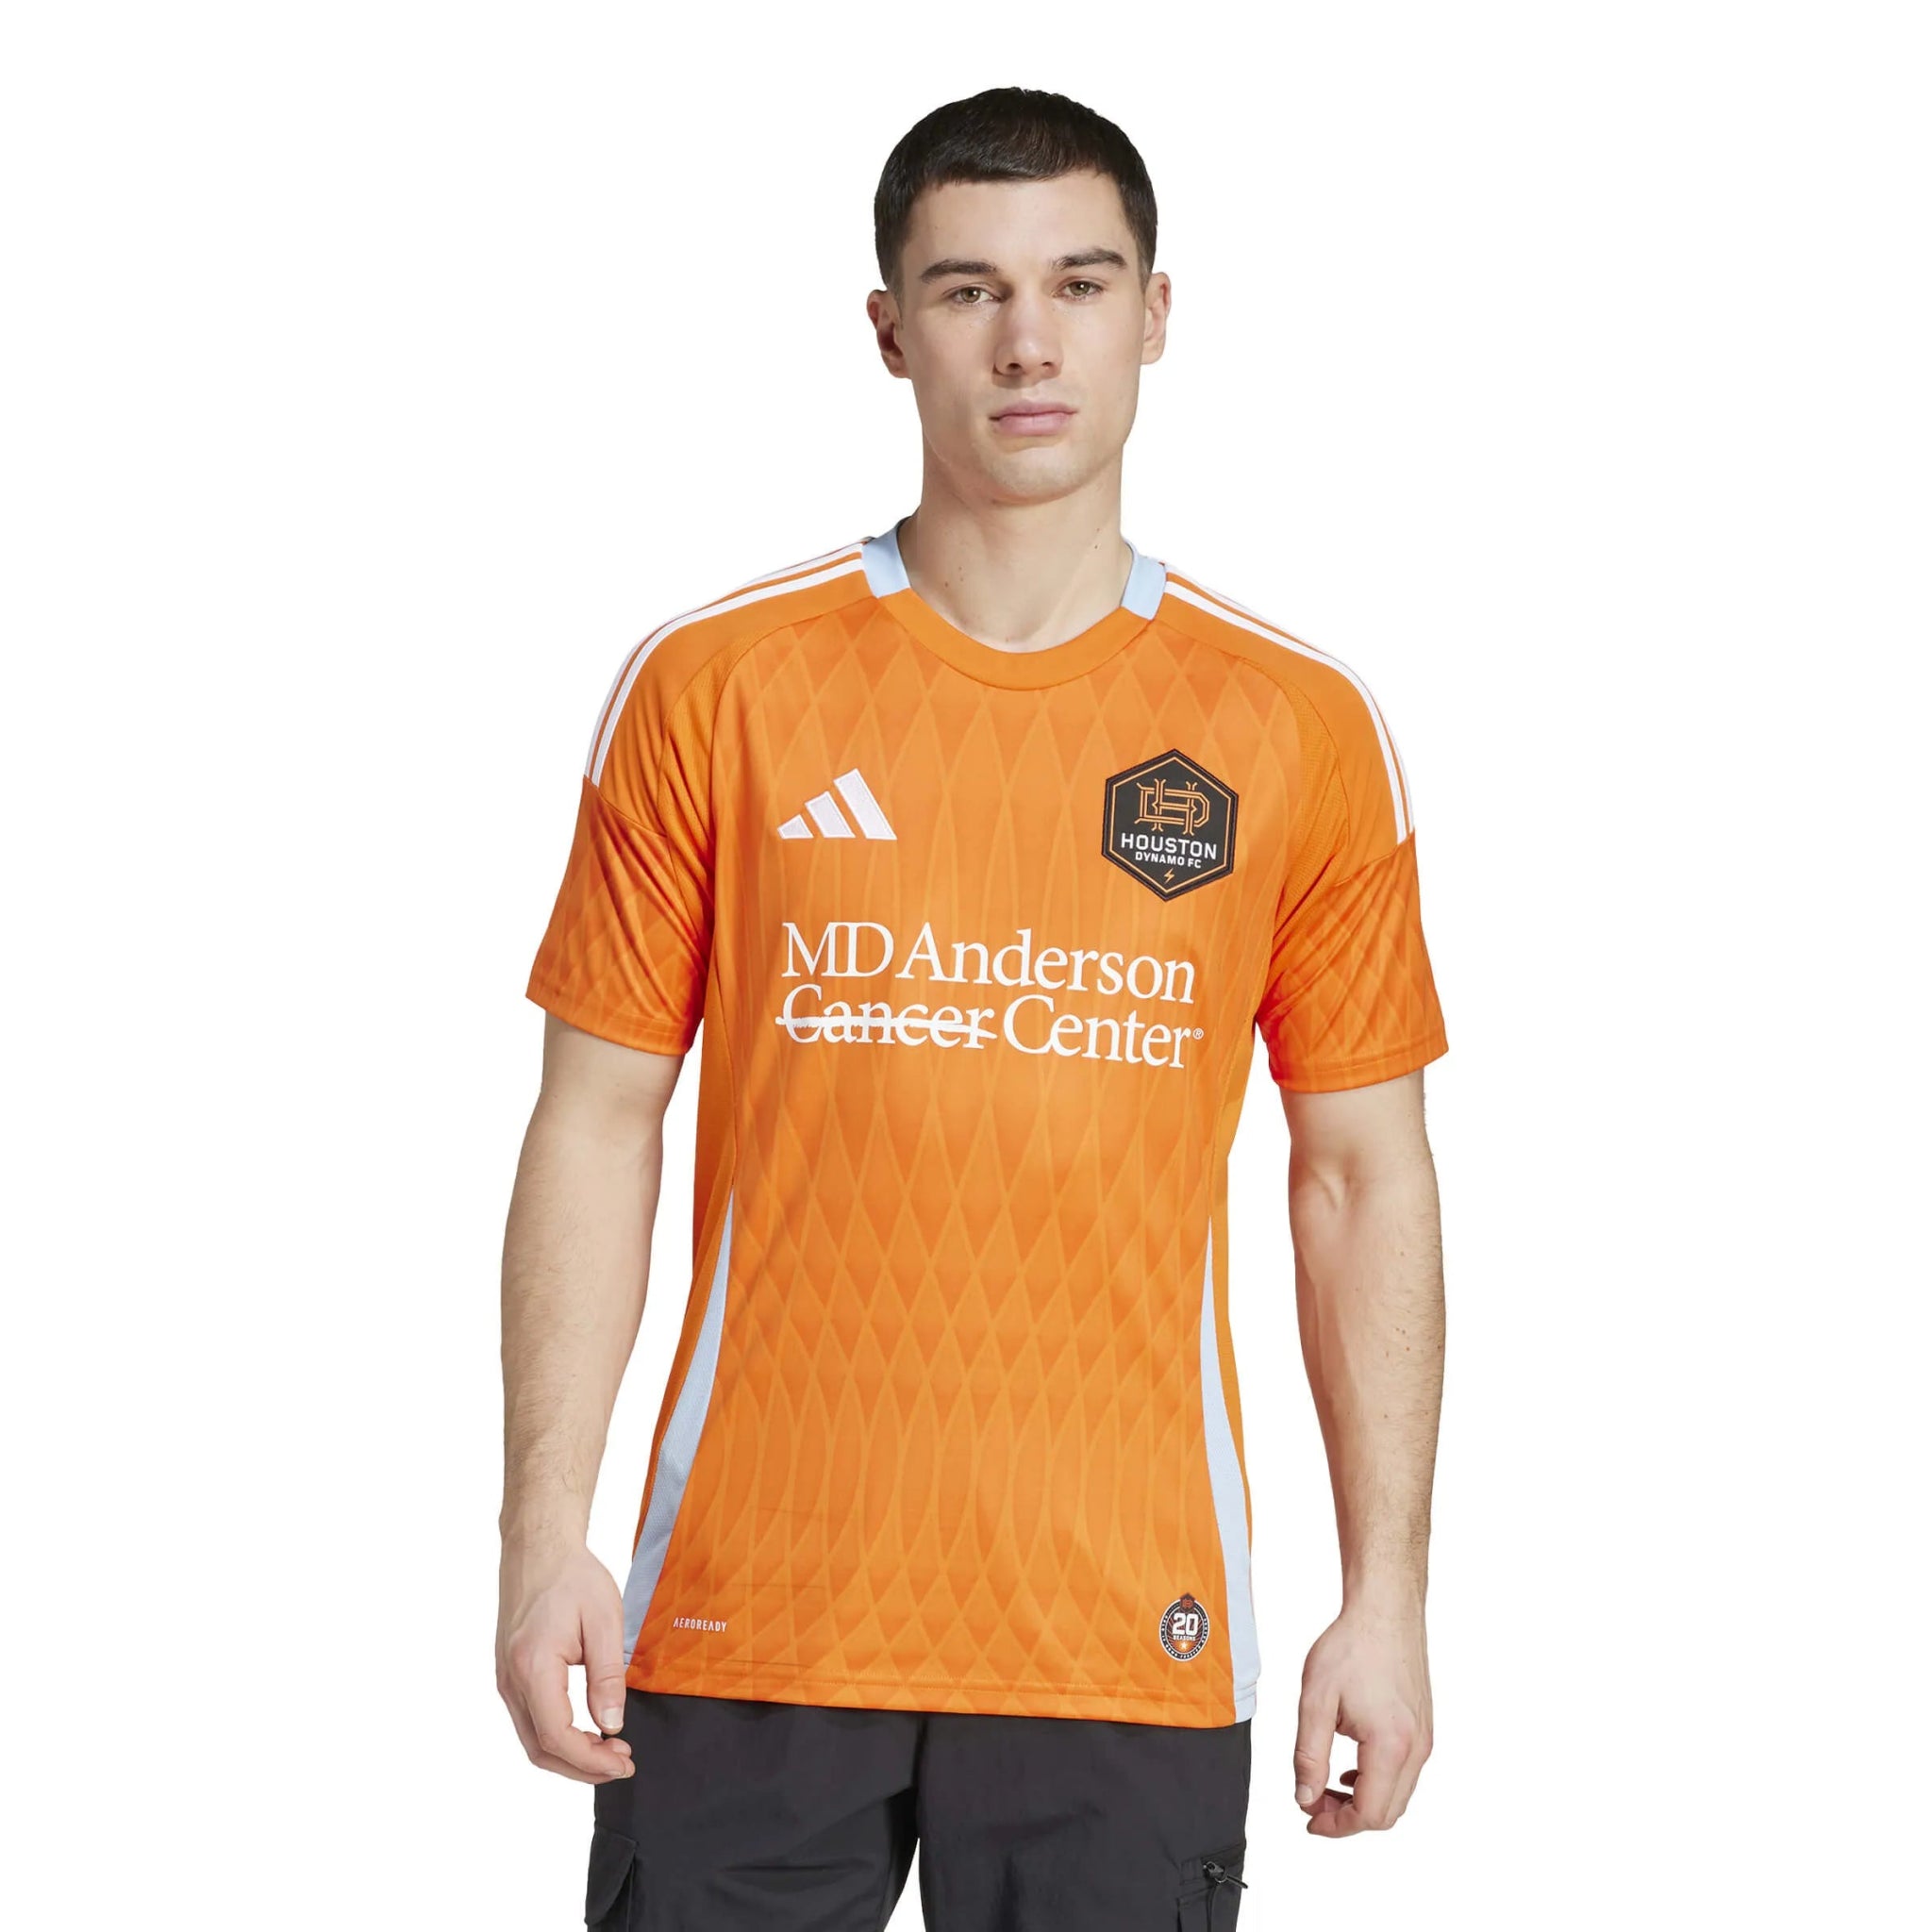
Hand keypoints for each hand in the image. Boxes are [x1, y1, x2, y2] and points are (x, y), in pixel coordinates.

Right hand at [496, 1536, 636, 1782]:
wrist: (539, 1550)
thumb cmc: (573, 1578)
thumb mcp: (604, 1620)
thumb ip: (607, 1676)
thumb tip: (611, 1725)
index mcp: (532, 1667)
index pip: (555, 1735)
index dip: (590, 1759)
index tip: (624, 1762)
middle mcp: (510, 1681)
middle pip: (540, 1749)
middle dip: (582, 1767)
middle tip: (622, 1763)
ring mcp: (506, 1680)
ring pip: (532, 1740)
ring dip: (569, 1756)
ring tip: (609, 1751)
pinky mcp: (510, 1676)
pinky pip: (529, 1722)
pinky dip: (557, 1738)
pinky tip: (587, 1732)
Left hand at [1293, 1605, 1432, 1835]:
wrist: (1385, 1611)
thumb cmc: (1353, 1646)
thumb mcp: (1316, 1701)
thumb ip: (1309, 1755)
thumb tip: (1305, 1796)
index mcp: (1391, 1746)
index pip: (1368, 1813)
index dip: (1336, 1825)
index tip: (1309, 1817)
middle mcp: (1416, 1749)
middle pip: (1387, 1813)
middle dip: (1348, 1818)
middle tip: (1313, 1801)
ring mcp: (1425, 1739)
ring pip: (1398, 1796)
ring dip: (1364, 1801)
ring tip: (1328, 1784)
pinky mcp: (1424, 1729)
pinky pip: (1405, 1774)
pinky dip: (1379, 1782)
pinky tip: (1352, 1767)